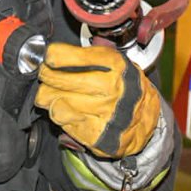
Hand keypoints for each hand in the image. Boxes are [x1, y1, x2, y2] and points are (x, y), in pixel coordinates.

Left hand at [36, 42, 160, 158]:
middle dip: (46, 76)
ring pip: (57, 103)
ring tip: (49, 94)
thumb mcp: (114, 63)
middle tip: (44, 74)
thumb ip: (87, 57)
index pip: (76, 57)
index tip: (49, 56)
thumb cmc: (124, 86)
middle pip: (62, 80)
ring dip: (47, 97)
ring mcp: (105, 113)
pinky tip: (63, 109)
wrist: (146, 119)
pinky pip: (63, 122)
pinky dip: (58, 114)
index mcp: (116, 66)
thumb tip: (52, 55)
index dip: (55, 55)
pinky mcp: (98, 135)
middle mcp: (112, 89)